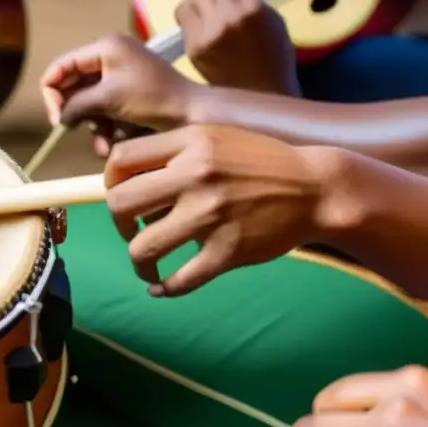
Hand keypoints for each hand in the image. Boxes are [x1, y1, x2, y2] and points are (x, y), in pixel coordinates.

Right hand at [41, 33, 201, 156]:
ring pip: (91, 104)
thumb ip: (77, 105)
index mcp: (104, 48)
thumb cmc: (153, 99)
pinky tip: (115, 142)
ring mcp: (121, 77)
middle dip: (77, 113)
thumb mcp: (109, 99)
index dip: (52, 92)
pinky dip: (109, 128)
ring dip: (94, 126)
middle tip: (72, 131)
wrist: (194, 113)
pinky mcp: (130, 96)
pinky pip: (108, 111)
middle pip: (75, 87)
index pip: (62, 66)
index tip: (55, 118)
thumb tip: (60, 118)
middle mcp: (110, 58)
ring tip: (105, 144)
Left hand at [104, 125, 342, 295]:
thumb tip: (123, 179)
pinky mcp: (229, 251)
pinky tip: (161, 287)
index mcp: (190, 143)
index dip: (110, 182)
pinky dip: (164, 288)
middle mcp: (196, 176)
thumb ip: (171, 150)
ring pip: (144, 248)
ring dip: (138, 262)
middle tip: (133, 230)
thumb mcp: (215, 137)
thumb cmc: (259, 163)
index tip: (123, 196)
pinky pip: (180, 280)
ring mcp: (212, 216)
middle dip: (119, 223)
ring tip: (147, 264)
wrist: (317, 188)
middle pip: (120, 204)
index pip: (121, 160)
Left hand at [174, 0, 298, 95]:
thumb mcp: (272, 20)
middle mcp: (228, 17)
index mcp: (252, 8)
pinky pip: (183, 17)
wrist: (260, 93)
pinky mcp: (194, 46)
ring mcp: (208, 33)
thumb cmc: (273, 56)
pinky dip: (190, 14)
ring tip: (205, 5)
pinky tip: (200, 21)